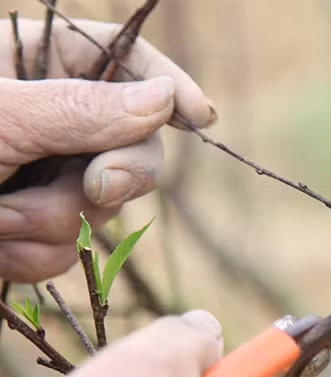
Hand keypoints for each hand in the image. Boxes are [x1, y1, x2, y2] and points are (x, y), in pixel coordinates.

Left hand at [0, 18, 215, 282]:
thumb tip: (161, 101)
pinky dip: (26, 254)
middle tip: (96, 185)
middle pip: (129, 140)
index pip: (117, 57)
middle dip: (118, 173)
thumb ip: (79, 110)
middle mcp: (39, 118)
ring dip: (49, 221)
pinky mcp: (19, 229)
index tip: (201, 116)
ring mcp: (33, 176)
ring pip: (97, 206)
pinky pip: (62, 250)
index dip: (166, 83)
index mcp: (22, 63)